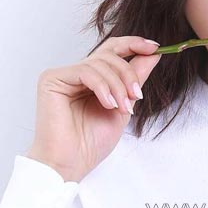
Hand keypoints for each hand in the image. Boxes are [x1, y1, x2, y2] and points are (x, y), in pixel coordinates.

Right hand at [28, 36, 161, 181]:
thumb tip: (154, 54)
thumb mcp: (125, 105)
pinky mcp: (52, 79)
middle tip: (137, 95)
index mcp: (94, 78)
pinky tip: (107, 104)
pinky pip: (86, 71)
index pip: (113, 50)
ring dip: (118, 86)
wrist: (71, 163)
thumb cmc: (92, 141)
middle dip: (128, 73)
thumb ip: (136, 78)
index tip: (155, 48)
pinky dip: (102, 87)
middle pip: (110, 54)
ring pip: (101, 63)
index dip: (134, 44)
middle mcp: (77, 73)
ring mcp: (64, 75)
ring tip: (121, 108)